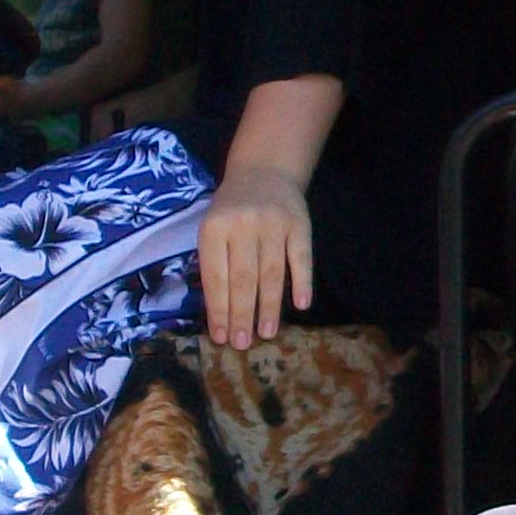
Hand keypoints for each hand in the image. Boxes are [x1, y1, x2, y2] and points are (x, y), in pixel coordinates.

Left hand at [198, 163, 312, 347]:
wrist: (263, 171)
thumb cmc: (232, 209)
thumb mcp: (212, 227)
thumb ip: (215, 263)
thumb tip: (220, 314)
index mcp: (214, 227)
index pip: (215, 276)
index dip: (218, 309)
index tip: (221, 337)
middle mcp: (243, 224)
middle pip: (243, 278)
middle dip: (242, 314)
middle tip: (242, 343)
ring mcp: (273, 223)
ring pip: (271, 272)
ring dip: (269, 306)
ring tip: (266, 333)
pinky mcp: (299, 224)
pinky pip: (301, 257)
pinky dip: (303, 281)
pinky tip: (301, 305)